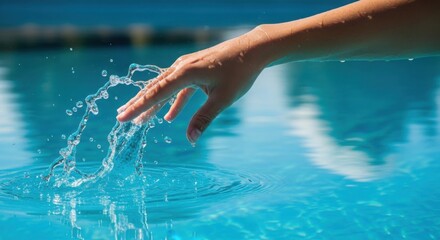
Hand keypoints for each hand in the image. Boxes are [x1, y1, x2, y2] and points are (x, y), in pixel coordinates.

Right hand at [116, 30, 269, 142]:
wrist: (252, 50)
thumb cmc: (239, 73)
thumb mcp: (222, 99)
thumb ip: (204, 118)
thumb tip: (190, 140)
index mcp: (185, 73)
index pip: (156, 93)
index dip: (138, 107)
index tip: (122, 118)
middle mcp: (182, 67)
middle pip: (154, 88)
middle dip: (138, 104)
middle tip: (121, 117)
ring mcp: (187, 67)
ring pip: (164, 88)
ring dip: (153, 104)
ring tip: (140, 120)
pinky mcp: (194, 69)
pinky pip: (178, 88)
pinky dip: (172, 102)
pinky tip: (169, 117)